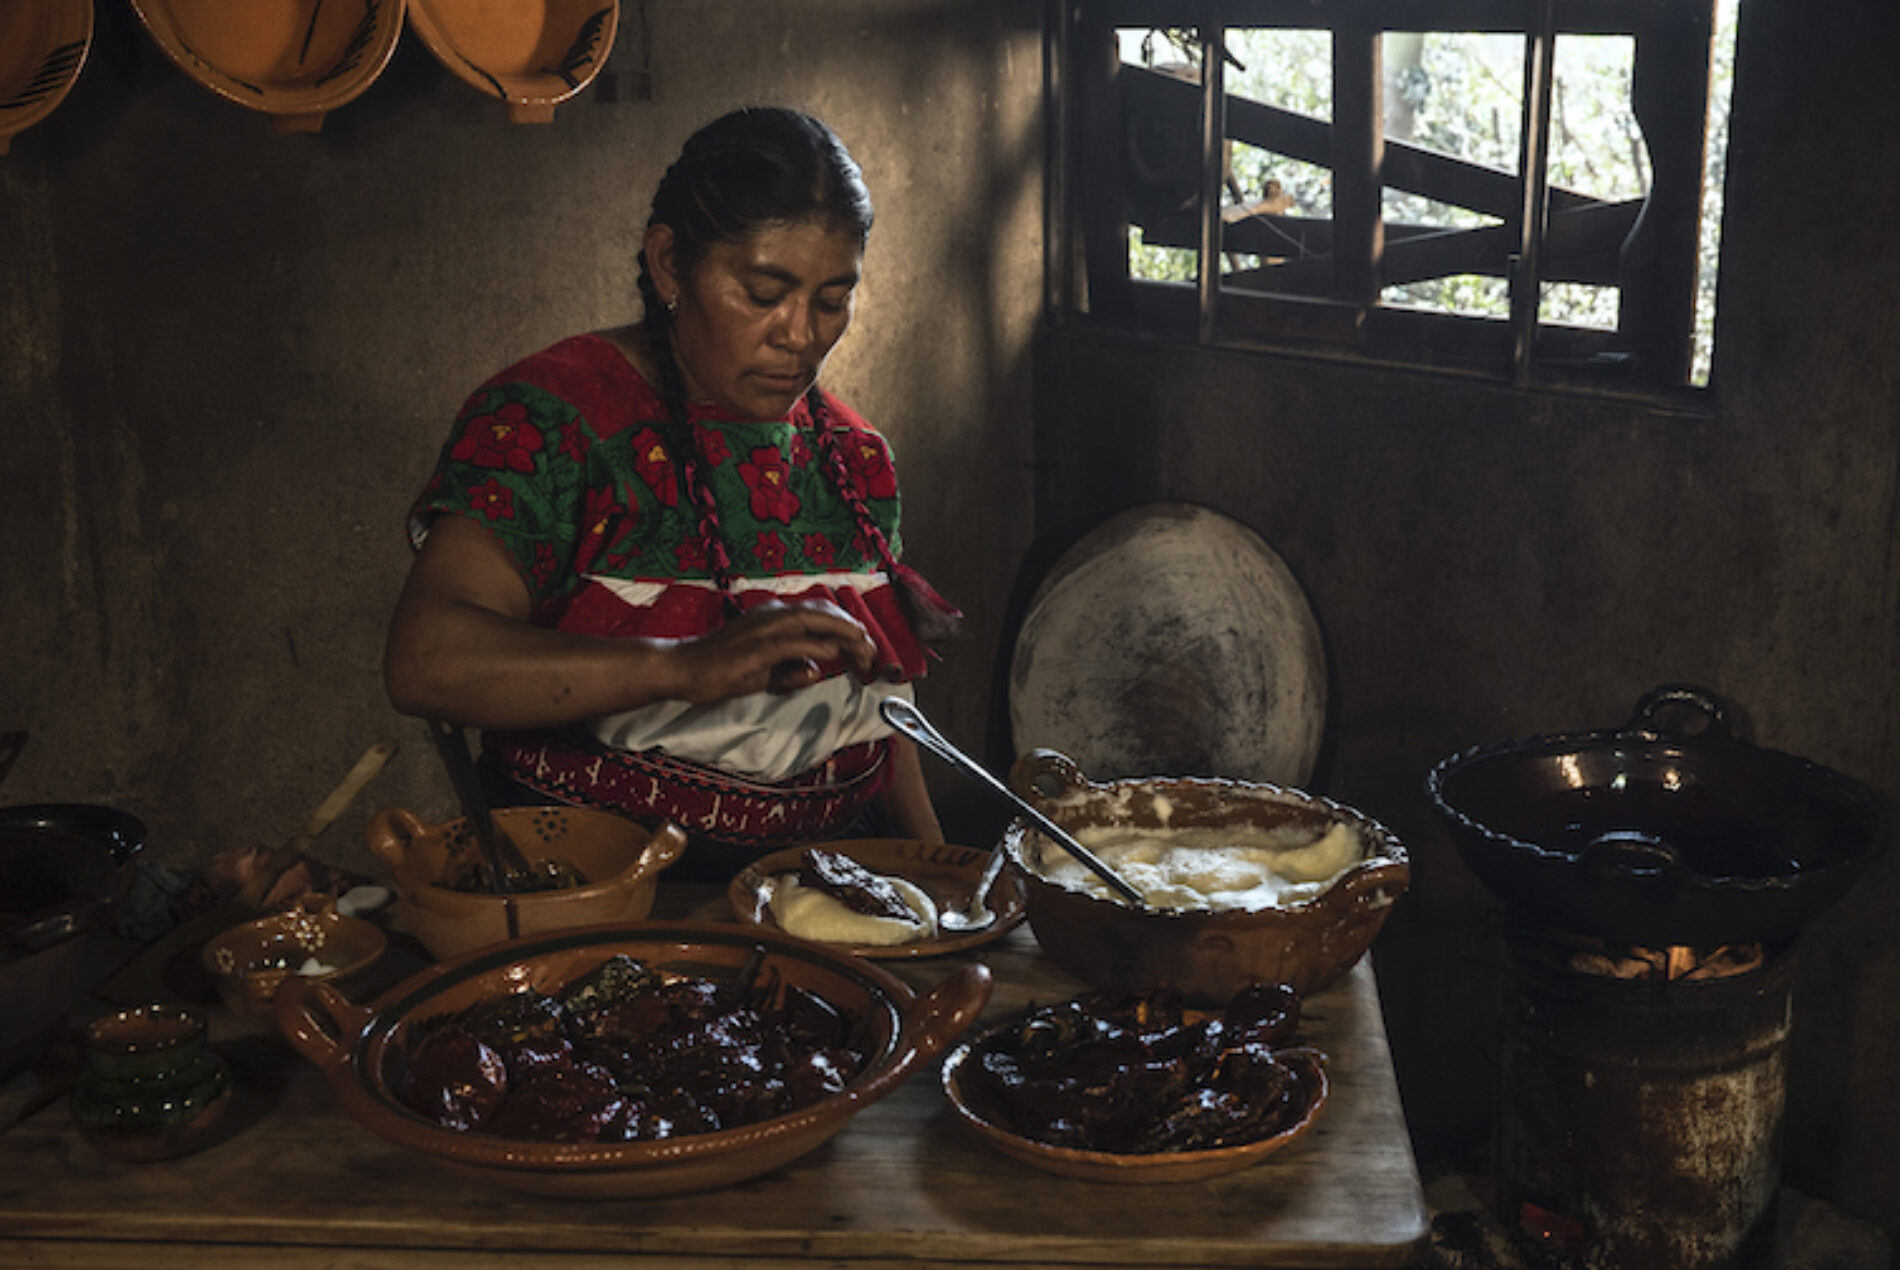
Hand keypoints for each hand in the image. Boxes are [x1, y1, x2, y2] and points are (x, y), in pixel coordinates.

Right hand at [671, 598, 877, 702]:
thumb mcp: (763, 673)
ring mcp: (764, 628)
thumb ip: (790, 671)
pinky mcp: (756, 646)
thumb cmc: (718, 669)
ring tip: (865, 651)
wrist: (680, 667)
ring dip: (844, 637)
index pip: (821, 615)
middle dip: (854, 633)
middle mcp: (773, 615)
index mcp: (775, 617)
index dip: (848, 630)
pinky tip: (834, 656)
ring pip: (816, 623)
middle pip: (826, 615)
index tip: (865, 651)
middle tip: (873, 656)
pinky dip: (817, 647)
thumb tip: (817, 670)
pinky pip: (794, 643)